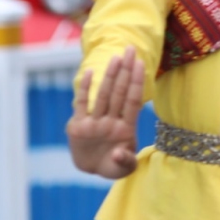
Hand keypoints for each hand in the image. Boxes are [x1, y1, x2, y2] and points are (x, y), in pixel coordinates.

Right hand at [67, 47, 146, 178]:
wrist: (94, 169)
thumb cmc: (113, 166)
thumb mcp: (123, 169)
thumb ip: (124, 161)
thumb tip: (118, 153)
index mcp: (126, 128)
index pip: (132, 100)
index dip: (136, 82)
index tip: (141, 63)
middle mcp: (111, 121)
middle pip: (119, 92)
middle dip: (125, 71)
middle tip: (130, 49)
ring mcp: (95, 122)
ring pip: (103, 95)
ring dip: (109, 76)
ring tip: (116, 57)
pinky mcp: (78, 126)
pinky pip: (81, 104)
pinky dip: (84, 89)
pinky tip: (90, 73)